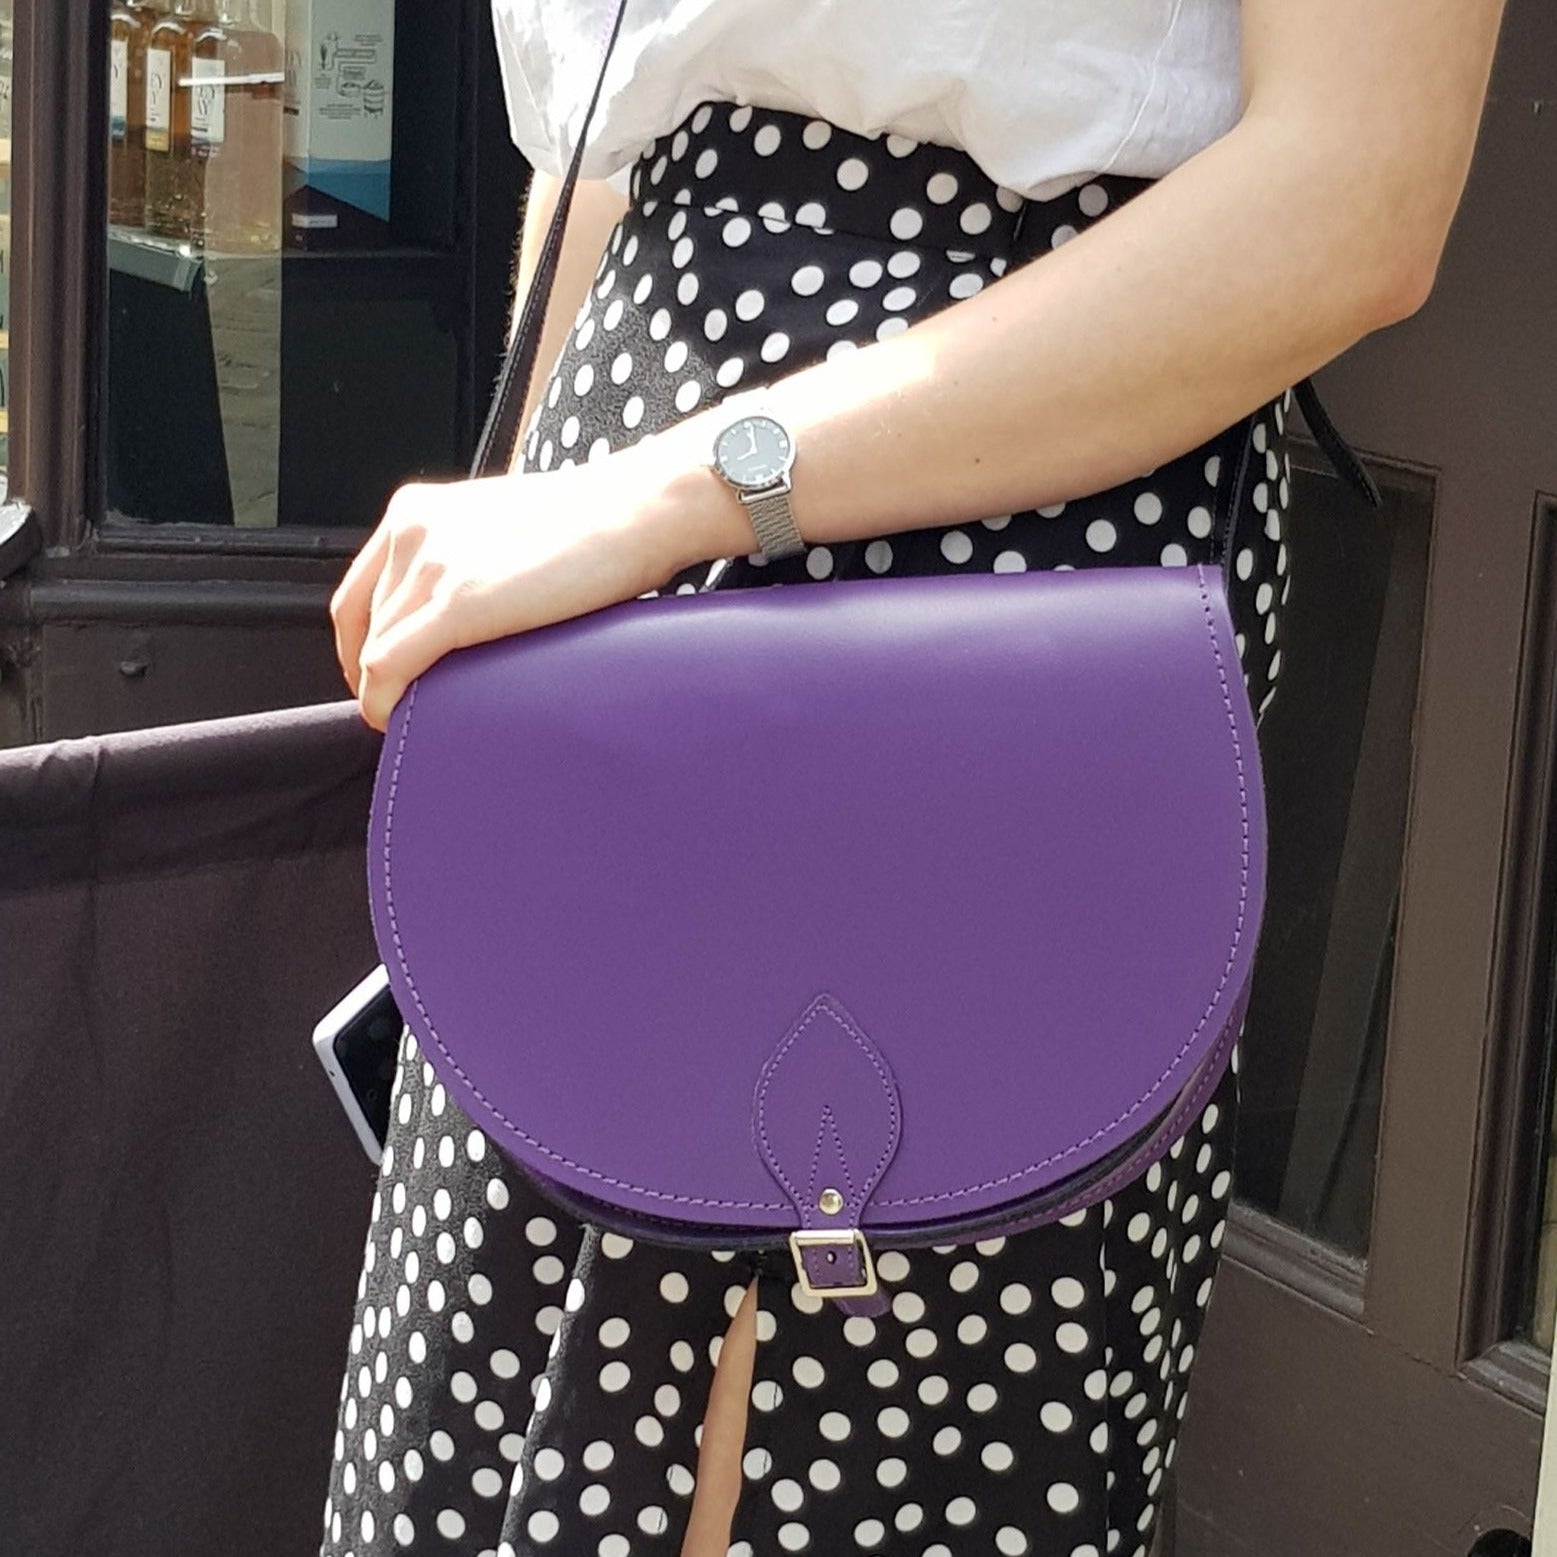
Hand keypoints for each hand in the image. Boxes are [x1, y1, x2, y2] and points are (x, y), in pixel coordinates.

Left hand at [330, 453, 700, 731]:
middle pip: (364, 624)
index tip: (379, 674)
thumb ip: (462, 560)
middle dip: (376, 671)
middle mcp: (411, 532)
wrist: (635, 510)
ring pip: (374, 649)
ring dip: (387, 690)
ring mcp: (430, 566)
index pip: (358, 591)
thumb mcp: (498, 528)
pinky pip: (389, 666)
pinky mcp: (456, 604)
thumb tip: (456, 613)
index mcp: (416, 511)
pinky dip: (383, 701)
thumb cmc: (590, 524)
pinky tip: (396, 720)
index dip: (359, 643)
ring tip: (415, 715)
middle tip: (403, 704)